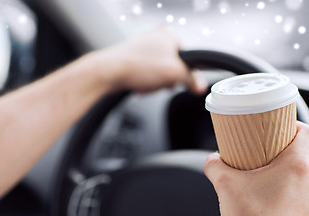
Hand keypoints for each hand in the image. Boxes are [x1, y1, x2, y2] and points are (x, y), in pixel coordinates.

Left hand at [89, 28, 206, 93]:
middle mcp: (155, 39)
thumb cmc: (137, 66)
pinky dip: (144, 83)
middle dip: (166, 80)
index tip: (179, 81)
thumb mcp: (174, 73)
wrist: (108, 72)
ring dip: (154, 84)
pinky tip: (139, 86)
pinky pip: (147, 76)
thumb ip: (191, 80)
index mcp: (168, 35)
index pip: (187, 58)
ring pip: (159, 74)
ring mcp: (143, 49)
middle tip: (159, 82)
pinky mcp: (133, 60)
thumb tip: (200, 86)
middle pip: (172, 68)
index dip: (184, 73)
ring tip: (146, 84)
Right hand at [204, 122, 308, 215]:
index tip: (283, 127)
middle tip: (268, 149)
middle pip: (305, 153)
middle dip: (287, 148)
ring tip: (268, 173)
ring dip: (290, 169)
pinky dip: (291, 188)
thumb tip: (212, 159)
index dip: (296, 125)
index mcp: (296, 168)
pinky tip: (272, 194)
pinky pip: (304, 193)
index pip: (308, 133)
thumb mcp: (224, 184)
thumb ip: (214, 165)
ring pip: (306, 174)